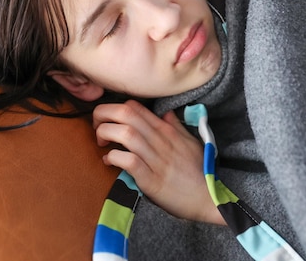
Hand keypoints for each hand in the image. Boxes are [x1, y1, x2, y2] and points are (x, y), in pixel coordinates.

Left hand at [92, 100, 224, 224]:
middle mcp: (160, 140)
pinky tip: (109, 161)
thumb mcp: (190, 142)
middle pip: (126, 114)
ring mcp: (156, 160)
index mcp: (166, 130)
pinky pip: (129, 161)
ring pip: (126, 134)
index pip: (136, 107)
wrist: (209, 198)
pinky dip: (114, 158)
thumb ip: (175, 126)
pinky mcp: (152, 180)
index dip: (114, 107)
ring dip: (106, 134)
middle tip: (97, 127)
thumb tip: (165, 114)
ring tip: (102, 143)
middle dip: (103, 114)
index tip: (108, 119)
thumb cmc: (199, 170)